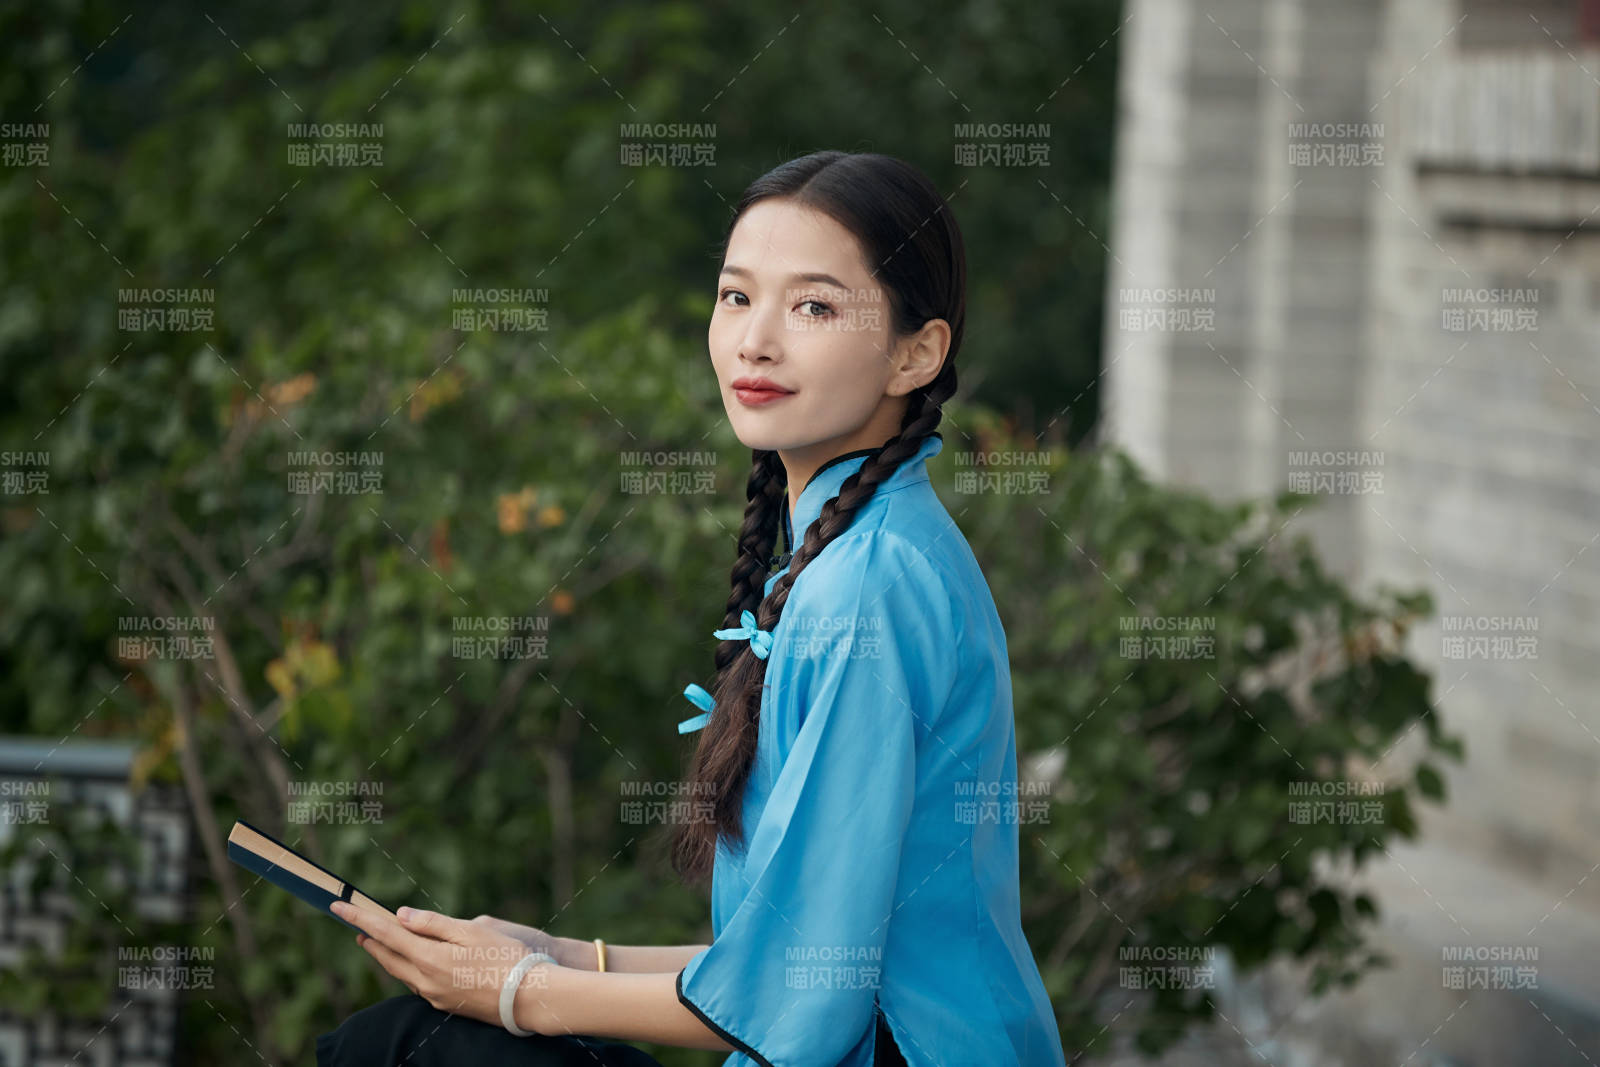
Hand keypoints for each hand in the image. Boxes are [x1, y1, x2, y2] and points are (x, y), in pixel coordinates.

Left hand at [332, 901, 556, 1033]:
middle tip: (355, 923)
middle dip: (369, 939)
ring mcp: (433, 995)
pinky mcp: (444, 1004)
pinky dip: (406, 966)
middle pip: (387, 956)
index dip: (359, 919)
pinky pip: (416, 982)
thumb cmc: (506, 958)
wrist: (528, 998)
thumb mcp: (471, 931)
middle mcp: (424, 980)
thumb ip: (434, 923)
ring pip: (400, 971)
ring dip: (386, 953)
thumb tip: (401, 916)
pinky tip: (413, 959)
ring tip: (377, 939)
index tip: (337, 906)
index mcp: (429, 958)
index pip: (384, 934)